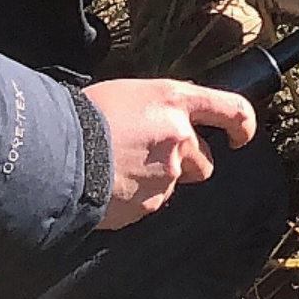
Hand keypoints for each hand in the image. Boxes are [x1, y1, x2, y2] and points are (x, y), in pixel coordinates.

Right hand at [84, 77, 257, 230]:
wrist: (55, 151)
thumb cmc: (83, 116)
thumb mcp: (128, 94)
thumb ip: (159, 108)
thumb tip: (170, 116)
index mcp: (174, 101)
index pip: (232, 109)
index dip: (243, 125)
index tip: (240, 136)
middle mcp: (179, 136)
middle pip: (204, 160)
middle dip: (185, 164)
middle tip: (150, 159)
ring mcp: (168, 173)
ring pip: (175, 183)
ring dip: (157, 181)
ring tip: (119, 170)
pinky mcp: (150, 203)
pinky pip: (150, 203)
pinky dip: (135, 198)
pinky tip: (110, 186)